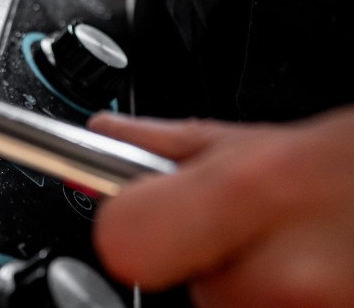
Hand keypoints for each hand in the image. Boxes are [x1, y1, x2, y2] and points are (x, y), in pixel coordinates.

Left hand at [89, 108, 353, 306]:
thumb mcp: (270, 140)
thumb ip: (173, 147)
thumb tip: (100, 134)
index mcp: (250, 195)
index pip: (127, 242)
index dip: (134, 227)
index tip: (152, 217)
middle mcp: (285, 273)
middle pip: (195, 292)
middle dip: (217, 266)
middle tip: (261, 234)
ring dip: (259, 294)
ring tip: (306, 253)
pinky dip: (291, 305)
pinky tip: (323, 275)